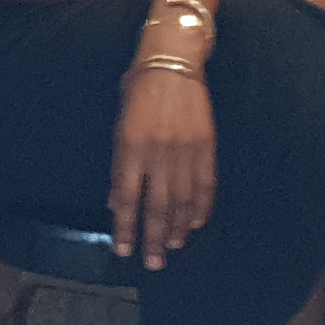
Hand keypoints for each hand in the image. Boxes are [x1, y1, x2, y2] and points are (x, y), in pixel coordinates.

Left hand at [109, 68, 217, 270]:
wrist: (173, 62)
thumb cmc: (138, 93)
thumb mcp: (119, 127)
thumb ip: (119, 168)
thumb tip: (117, 203)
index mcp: (131, 148)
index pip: (127, 199)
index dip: (126, 228)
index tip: (124, 250)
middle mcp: (159, 153)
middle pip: (156, 206)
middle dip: (153, 238)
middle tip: (153, 262)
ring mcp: (185, 150)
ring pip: (182, 200)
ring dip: (176, 228)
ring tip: (171, 248)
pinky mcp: (206, 145)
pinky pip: (205, 184)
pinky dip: (200, 207)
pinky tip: (194, 224)